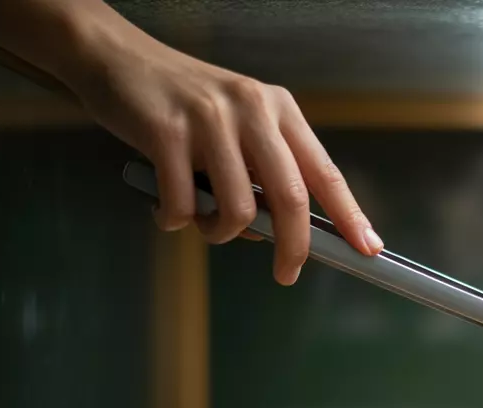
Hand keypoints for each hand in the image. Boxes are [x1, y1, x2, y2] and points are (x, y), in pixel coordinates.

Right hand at [64, 12, 382, 284]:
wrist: (115, 57)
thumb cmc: (182, 104)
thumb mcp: (238, 127)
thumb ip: (263, 173)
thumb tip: (283, 235)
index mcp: (279, 110)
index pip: (325, 172)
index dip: (349, 215)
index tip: (368, 249)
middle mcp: (252, 110)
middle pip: (291, 198)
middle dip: (294, 247)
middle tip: (287, 274)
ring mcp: (209, 119)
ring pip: (237, 210)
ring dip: (220, 234)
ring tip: (201, 224)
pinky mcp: (166, 132)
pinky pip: (183, 204)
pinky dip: (175, 222)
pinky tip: (166, 212)